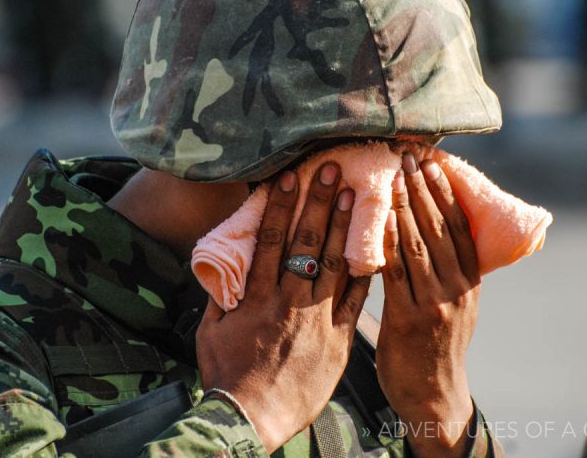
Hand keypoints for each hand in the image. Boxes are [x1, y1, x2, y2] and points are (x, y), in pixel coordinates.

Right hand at [195, 163, 370, 452]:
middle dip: (319, 202)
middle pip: (307, 242)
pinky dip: (365, 273)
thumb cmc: (228, 375)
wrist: (253, 418)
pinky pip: (356, 300)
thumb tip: (225, 265)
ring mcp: (318, 318)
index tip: (290, 177)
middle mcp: (290, 301)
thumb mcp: (211, 331)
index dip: (281, 205)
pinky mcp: (340, 338)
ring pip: (334, 263)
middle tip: (332, 169)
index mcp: (258, 296)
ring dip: (344, 226)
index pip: (271, 240)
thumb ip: (222, 295)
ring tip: (355, 194)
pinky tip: (375, 246)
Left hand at [377, 153, 479, 457]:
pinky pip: (397, 274)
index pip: (459, 228)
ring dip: (406, 208)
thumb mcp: (454, 306)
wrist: (434, 397)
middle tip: (409, 157)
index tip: (433, 163)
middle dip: (423, 190)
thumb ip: (444, 272)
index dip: (446, 194)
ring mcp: (435, 304)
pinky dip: (388, 243)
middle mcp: (457, 289)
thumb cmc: (436, 347)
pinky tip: (379, 220)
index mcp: (469, 282)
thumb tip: (428, 235)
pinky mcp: (409, 320)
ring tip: (395, 177)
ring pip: (419, 246)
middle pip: (439, 229)